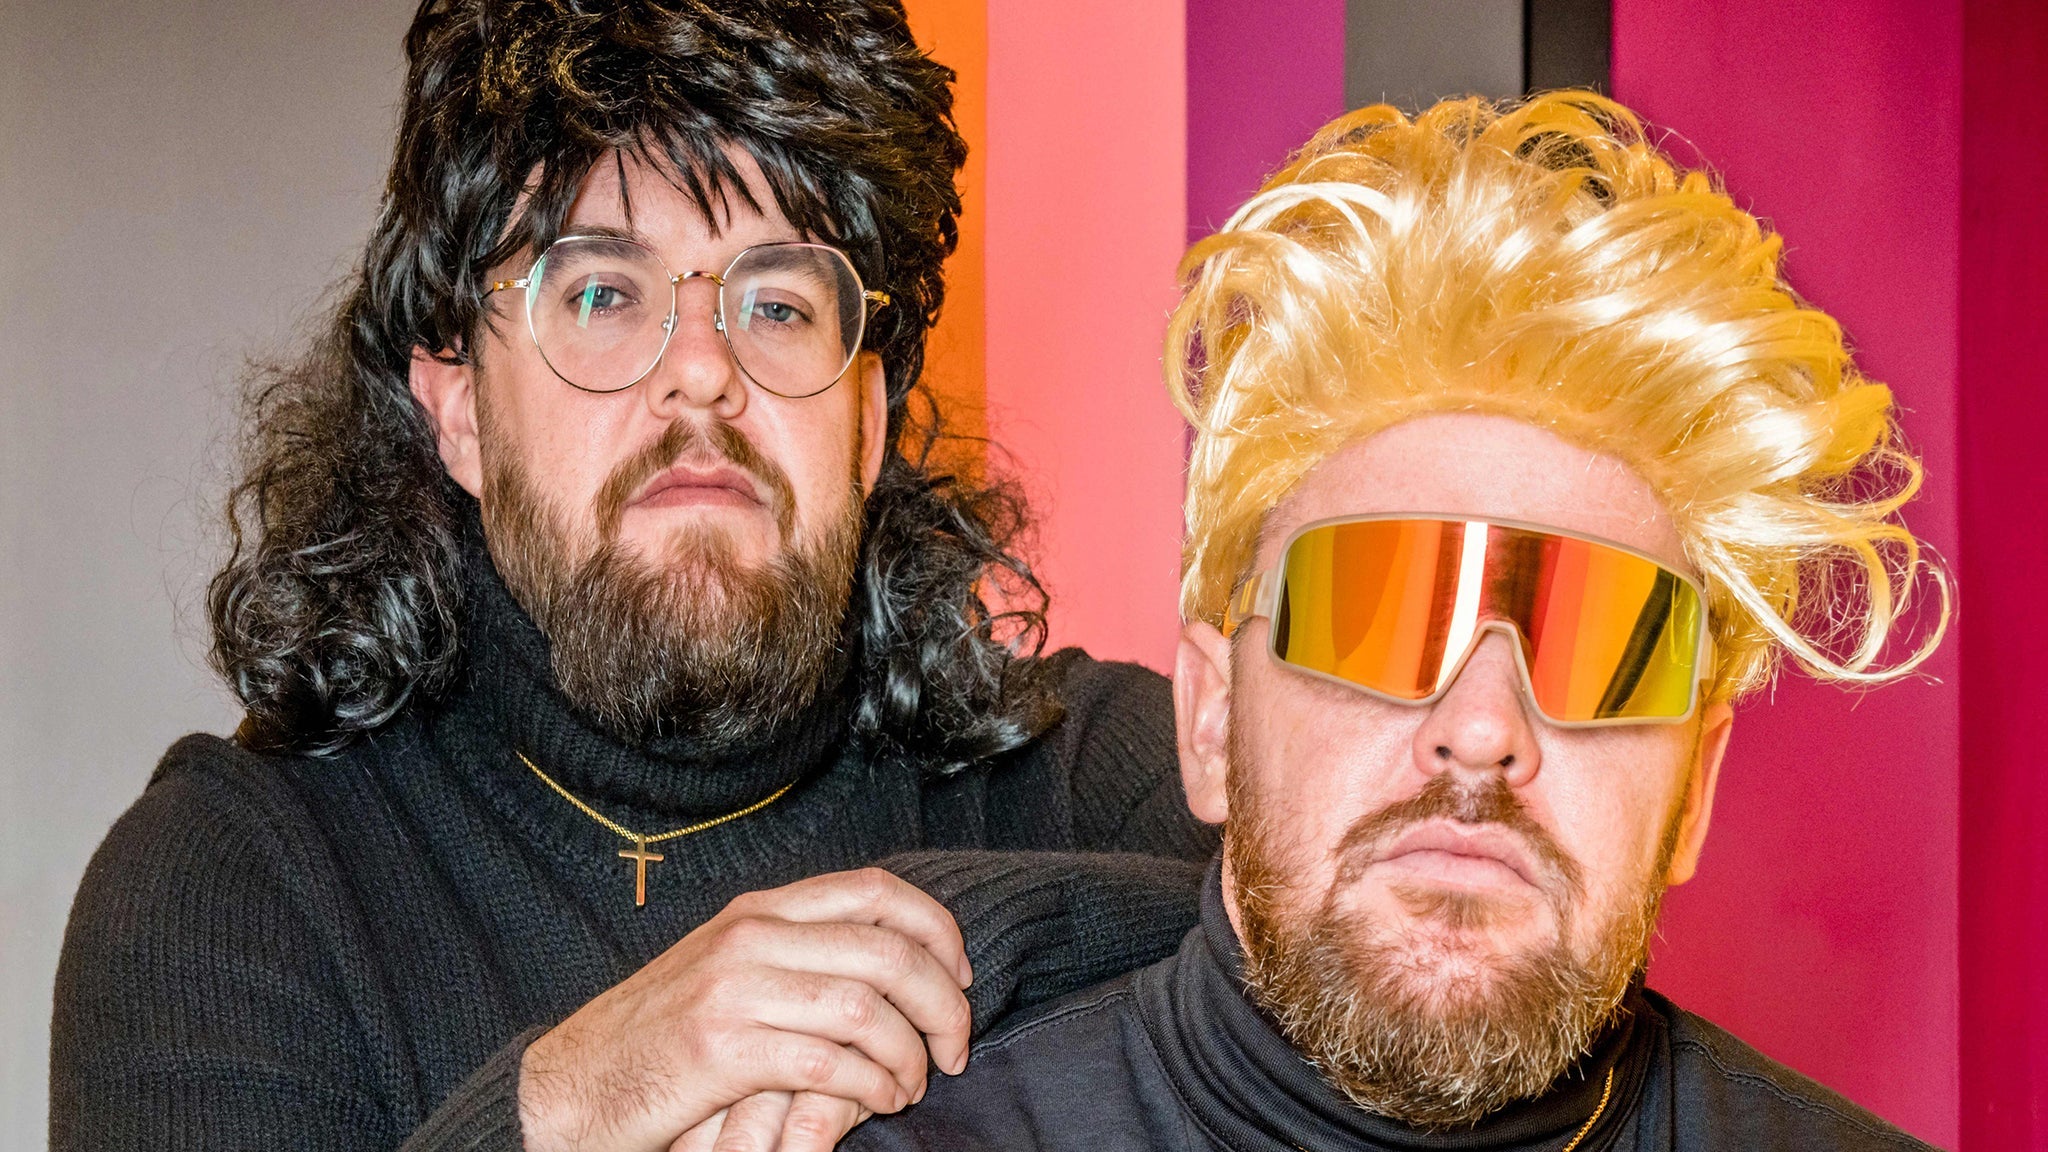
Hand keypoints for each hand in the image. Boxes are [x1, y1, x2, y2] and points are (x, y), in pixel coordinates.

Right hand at [518, 868, 972, 1151]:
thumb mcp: (729, 971)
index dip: (938, 930)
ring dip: (909, 1055)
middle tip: (957, 1047)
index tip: (962, 975)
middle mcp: (750, 939)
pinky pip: (829, 1065)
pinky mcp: (720, 1052)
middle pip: (887, 951)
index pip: (877, 891)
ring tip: (911, 1085)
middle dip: (944, 1003)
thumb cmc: (660, 1039)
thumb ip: (798, 954)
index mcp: (759, 912)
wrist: (572, 1086)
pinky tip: (876, 1104)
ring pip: (867, 1009)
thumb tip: (892, 962)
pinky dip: (871, 1089)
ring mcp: (732, 992)